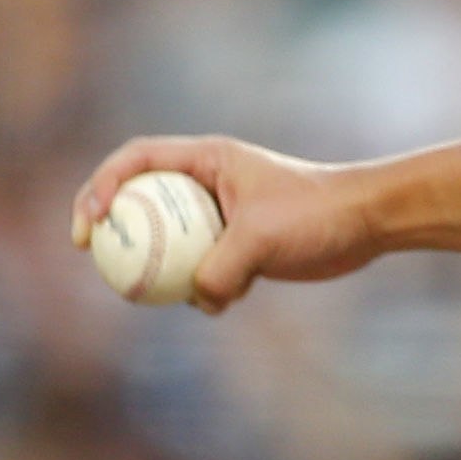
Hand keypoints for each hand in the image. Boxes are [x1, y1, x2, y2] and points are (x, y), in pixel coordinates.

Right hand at [71, 136, 380, 314]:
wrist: (368, 223)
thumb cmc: (317, 213)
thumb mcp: (261, 238)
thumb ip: (220, 269)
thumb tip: (198, 300)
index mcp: (208, 160)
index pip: (136, 160)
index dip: (101, 186)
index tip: (92, 223)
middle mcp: (210, 183)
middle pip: (141, 201)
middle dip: (114, 229)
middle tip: (95, 257)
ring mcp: (223, 217)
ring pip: (171, 244)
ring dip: (161, 269)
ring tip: (156, 293)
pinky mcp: (241, 248)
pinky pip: (203, 272)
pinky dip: (205, 289)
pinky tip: (226, 300)